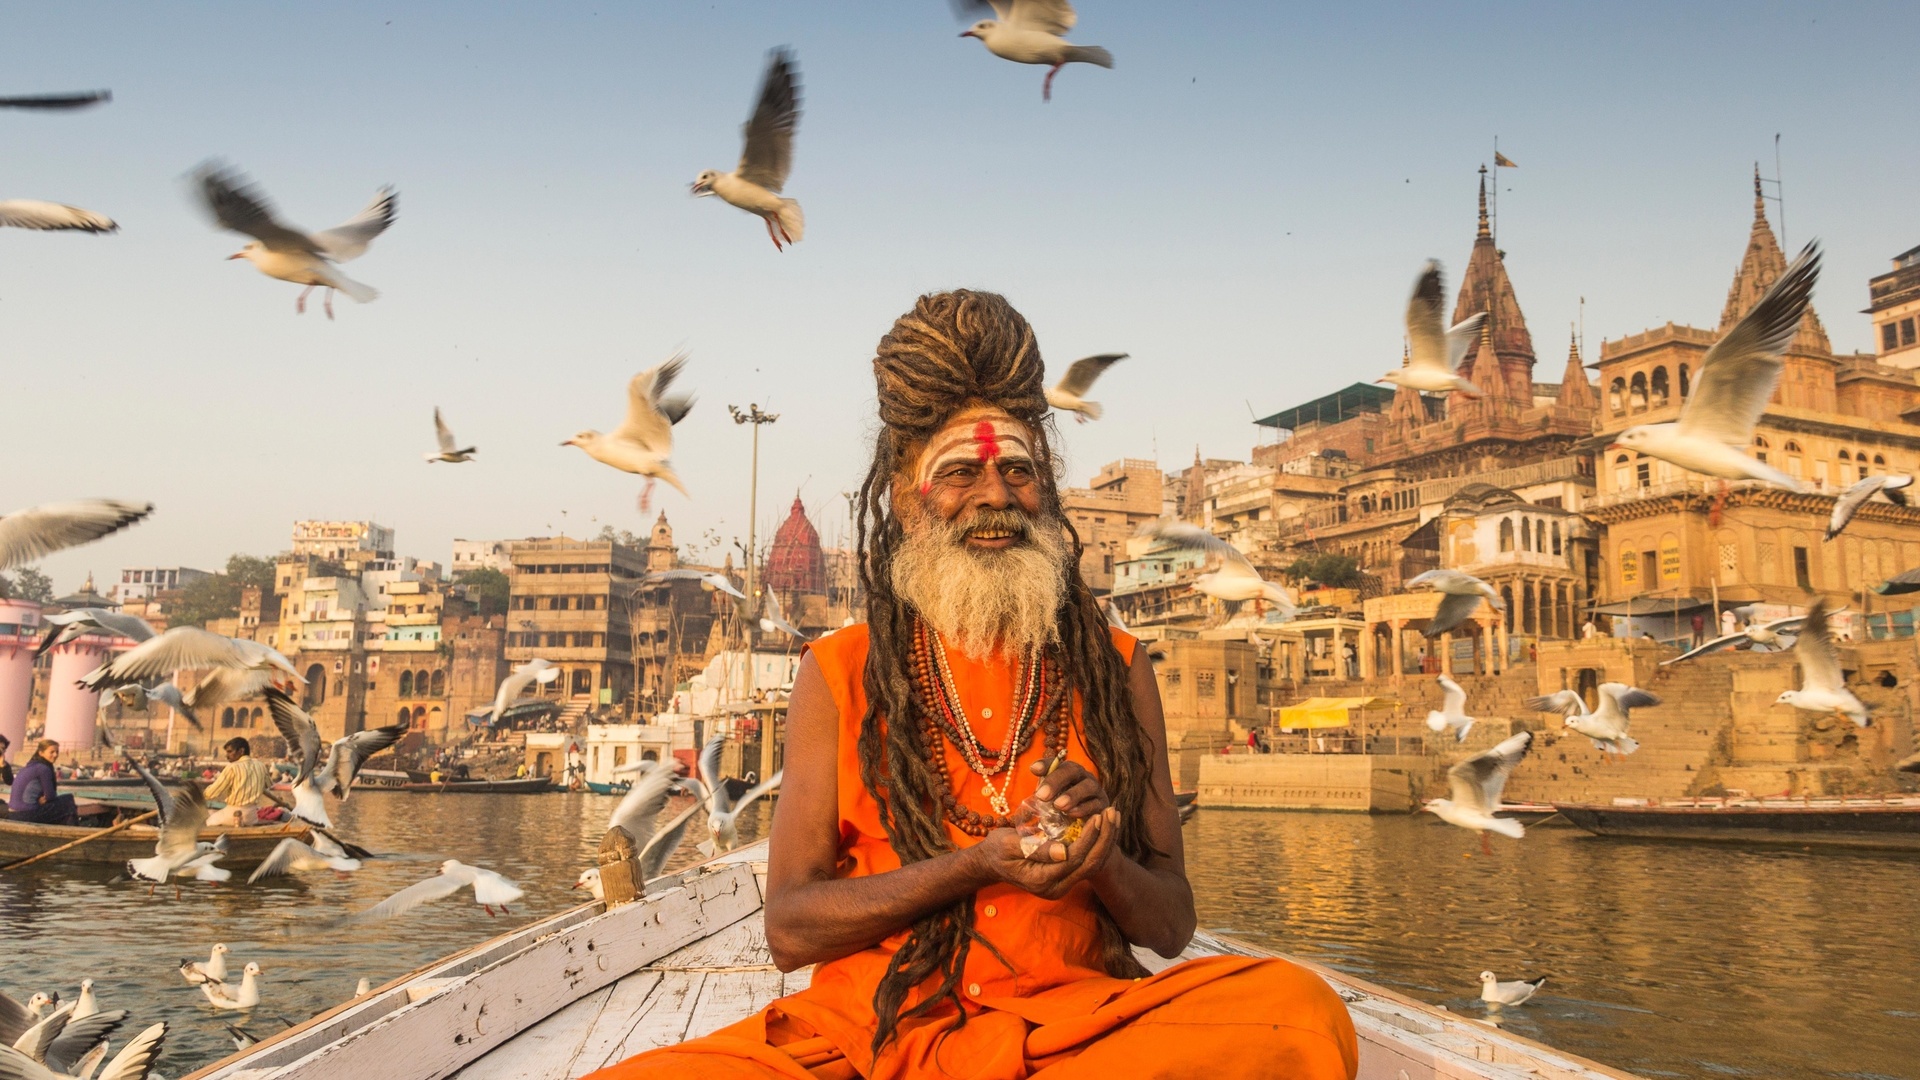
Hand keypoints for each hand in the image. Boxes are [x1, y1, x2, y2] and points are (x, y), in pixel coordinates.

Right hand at [968, 807, 1118, 899]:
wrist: (990, 863)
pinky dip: (1097, 843)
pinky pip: (1085, 862)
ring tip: (1113, 816)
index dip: (1089, 837)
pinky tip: (1103, 825)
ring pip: (1091, 864)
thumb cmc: (996, 850)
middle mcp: (1055, 888)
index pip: (1074, 859)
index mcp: (1041, 881)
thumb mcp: (1009, 844)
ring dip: (1105, 840)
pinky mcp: (1064, 878)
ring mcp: (1061, 885)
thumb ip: (1034, 849)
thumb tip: (1063, 850)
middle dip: (1104, 838)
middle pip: (1089, 865)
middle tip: (1112, 812)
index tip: (1098, 815)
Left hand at [1031, 759, 1108, 819]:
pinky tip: (1071, 814)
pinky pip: (1095, 804)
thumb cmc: (1063, 809)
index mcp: (1068, 771)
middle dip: (1056, 781)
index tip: (1033, 769)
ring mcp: (1095, 789)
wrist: (1086, 823)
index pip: (1056, 762)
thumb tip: (1025, 803)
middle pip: (1072, 770)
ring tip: (1058, 805)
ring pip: (1086, 786)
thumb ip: (1042, 795)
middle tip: (1042, 795)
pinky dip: (1083, 808)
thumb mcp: (1051, 801)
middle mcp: (1082, 775)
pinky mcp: (1102, 805)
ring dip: (1072, 795)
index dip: (1046, 764)